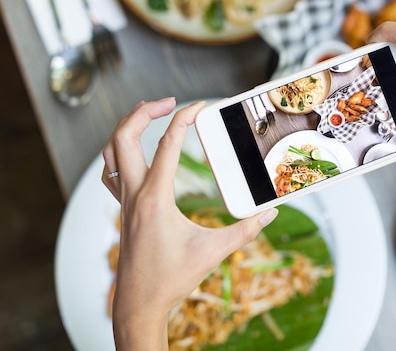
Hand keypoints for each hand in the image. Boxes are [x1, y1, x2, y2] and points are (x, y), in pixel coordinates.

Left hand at [101, 98, 277, 350]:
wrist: (139, 304)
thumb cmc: (171, 280)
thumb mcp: (213, 252)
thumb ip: (246, 231)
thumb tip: (271, 214)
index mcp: (155, 198)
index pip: (166, 144)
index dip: (184, 119)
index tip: (200, 105)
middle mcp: (134, 194)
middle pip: (124, 138)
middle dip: (144, 112)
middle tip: (171, 102)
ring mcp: (125, 202)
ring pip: (111, 152)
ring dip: (128, 128)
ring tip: (149, 114)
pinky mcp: (124, 211)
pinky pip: (112, 172)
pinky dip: (120, 153)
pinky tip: (137, 154)